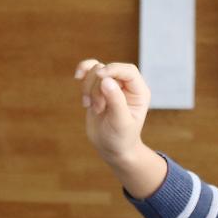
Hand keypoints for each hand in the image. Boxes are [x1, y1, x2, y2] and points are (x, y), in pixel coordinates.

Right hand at [74, 59, 166, 197]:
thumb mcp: (121, 122)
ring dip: (89, 89)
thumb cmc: (121, 137)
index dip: (113, 69)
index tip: (100, 76)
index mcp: (139, 91)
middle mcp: (126, 85)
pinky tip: (78, 81)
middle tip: (98, 109)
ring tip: (93, 108)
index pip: (128, 70)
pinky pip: (88, 72)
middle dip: (98, 87)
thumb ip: (116, 100)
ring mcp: (111, 85)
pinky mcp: (97, 88)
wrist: (110, 147)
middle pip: (108, 70)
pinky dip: (82, 78)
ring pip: (95, 71)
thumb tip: (106, 80)